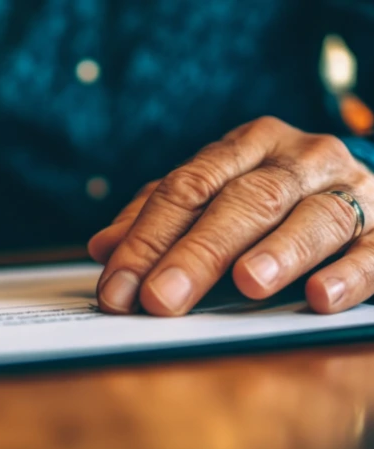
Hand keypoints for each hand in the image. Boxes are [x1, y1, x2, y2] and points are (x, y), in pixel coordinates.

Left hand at [89, 116, 373, 315]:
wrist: (352, 184)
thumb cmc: (267, 194)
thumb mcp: (211, 194)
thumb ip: (160, 216)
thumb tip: (103, 246)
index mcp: (244, 147)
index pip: (186, 188)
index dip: (147, 239)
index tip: (118, 287)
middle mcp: (296, 159)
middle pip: (244, 203)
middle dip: (197, 253)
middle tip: (161, 299)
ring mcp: (349, 190)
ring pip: (312, 217)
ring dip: (278, 252)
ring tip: (247, 283)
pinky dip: (349, 273)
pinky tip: (319, 297)